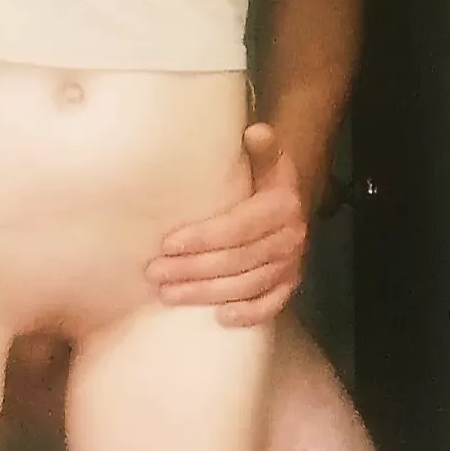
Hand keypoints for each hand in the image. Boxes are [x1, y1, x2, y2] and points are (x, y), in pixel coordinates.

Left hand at [147, 123, 308, 326]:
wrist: (294, 205)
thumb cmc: (266, 182)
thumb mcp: (268, 160)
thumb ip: (263, 148)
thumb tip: (255, 131)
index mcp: (282, 206)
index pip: (238, 227)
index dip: (202, 238)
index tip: (168, 244)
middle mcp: (290, 239)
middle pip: (236, 260)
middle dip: (193, 269)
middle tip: (155, 273)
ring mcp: (291, 266)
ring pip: (246, 286)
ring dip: (206, 294)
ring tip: (169, 295)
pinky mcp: (290, 286)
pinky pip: (270, 306)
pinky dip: (248, 314)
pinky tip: (219, 319)